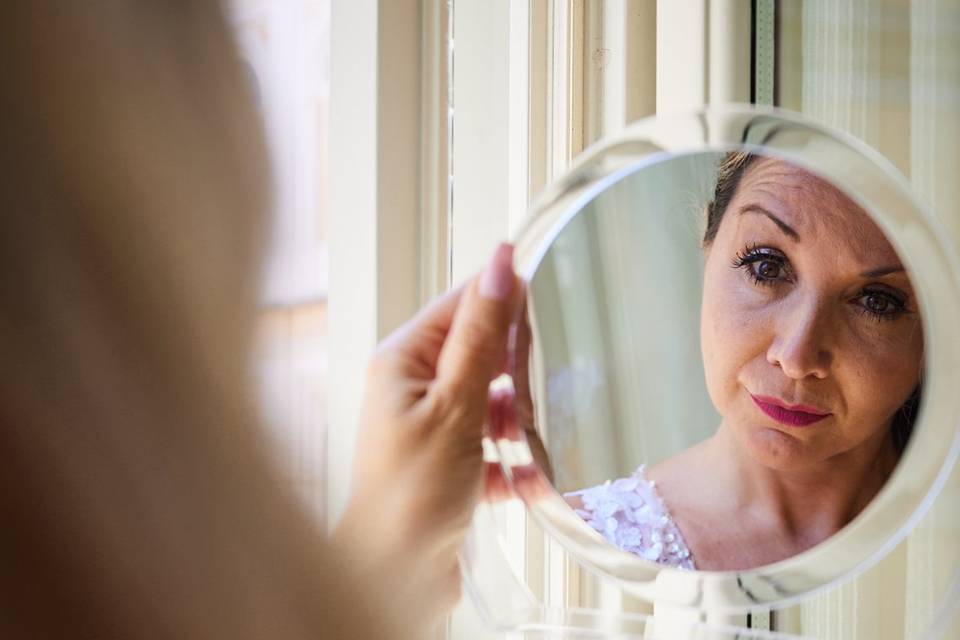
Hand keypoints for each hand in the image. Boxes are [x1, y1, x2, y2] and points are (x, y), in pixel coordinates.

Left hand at [334, 244, 520, 624]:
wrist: (395, 575)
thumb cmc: (412, 492)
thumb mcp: (455, 405)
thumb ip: (481, 337)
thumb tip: (500, 264)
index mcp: (402, 359)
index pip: (459, 304)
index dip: (502, 299)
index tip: (545, 298)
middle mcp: (411, 386)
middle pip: (478, 351)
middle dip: (512, 371)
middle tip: (533, 389)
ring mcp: (429, 424)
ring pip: (490, 399)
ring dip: (514, 420)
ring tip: (522, 441)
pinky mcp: (446, 460)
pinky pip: (490, 442)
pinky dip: (509, 459)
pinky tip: (519, 479)